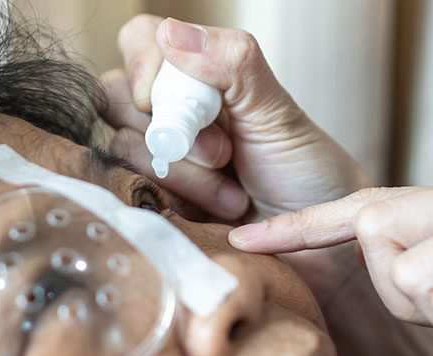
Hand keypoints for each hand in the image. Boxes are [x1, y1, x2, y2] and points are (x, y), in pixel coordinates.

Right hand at [99, 15, 370, 220]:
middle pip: (116, 96)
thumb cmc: (305, 173)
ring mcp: (157, 158)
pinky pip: (132, 193)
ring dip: (187, 175)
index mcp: (197, 77)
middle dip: (174, 131)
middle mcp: (169, 112)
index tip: (177, 101)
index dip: (144, 67)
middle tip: (226, 153)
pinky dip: (181, 203)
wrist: (316, 245)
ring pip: (125, 149)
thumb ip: (232, 62)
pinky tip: (217, 212)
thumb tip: (171, 32)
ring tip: (234, 194)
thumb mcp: (276, 110)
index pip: (139, 41)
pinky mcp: (152, 201)